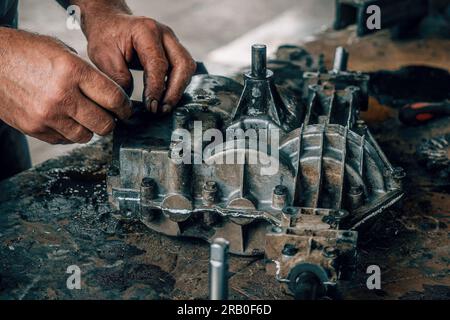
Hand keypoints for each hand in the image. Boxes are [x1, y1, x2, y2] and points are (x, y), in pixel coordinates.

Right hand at [0, 27, 131, 143]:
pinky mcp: (34, 128)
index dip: (125, 107)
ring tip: (85, 117)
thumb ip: (87, 73)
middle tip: (110, 117)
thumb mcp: (62, 52)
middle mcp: (62, 95)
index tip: (126, 110)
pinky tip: (65, 119)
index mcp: (73, 71)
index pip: (114, 98)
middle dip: (111, 121)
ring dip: (90, 129)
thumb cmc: (27, 52)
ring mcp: (47, 115)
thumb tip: (111, 95)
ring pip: (86, 136)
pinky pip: (64, 140)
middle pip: (104, 124)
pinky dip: (70, 133)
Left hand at [75, 0, 195, 113]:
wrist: (110, 23)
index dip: (156, 89)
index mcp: (146, 31)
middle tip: (162, 110)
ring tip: (164, 106)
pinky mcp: (173, 50)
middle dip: (175, 91)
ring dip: (178, 89)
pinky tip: (165, 97)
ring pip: (187, 67)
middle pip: (183, 65)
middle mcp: (164, 34)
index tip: (151, 107)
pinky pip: (183, 69)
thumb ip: (119, 79)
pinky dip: (177, 84)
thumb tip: (132, 103)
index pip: (158, 64)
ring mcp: (172, 41)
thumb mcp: (103, 57)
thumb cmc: (106, 36)